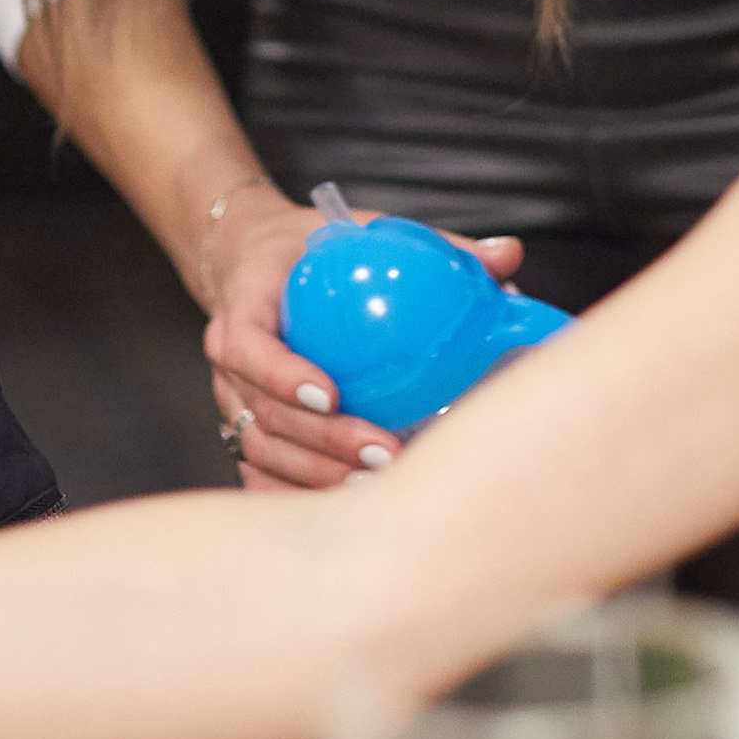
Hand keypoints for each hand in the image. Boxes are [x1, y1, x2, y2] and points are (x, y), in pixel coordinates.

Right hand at [201, 194, 524, 493]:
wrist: (252, 260)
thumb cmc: (312, 252)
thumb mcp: (360, 230)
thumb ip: (434, 245)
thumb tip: (507, 257)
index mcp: (248, 303)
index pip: (250, 345)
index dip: (283, 375)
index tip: (331, 393)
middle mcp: (231, 360)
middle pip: (264, 413)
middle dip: (324, 442)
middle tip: (384, 454)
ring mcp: (233, 400)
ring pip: (263, 451)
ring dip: (317, 475)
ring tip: (375, 486)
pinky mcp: (245, 428)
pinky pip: (260, 473)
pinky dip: (293, 494)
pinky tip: (340, 509)